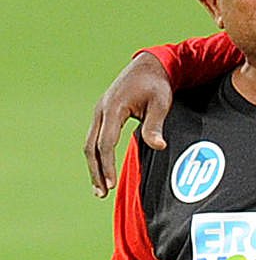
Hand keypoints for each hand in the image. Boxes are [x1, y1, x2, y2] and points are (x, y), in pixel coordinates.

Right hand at [84, 53, 172, 196]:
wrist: (149, 65)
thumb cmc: (157, 84)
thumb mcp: (161, 103)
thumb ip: (156, 125)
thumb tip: (158, 146)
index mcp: (113, 108)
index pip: (105, 143)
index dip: (107, 165)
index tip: (111, 184)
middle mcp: (101, 110)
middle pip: (91, 146)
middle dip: (96, 171)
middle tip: (102, 194)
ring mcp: (100, 112)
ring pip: (90, 143)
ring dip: (94, 166)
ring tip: (100, 189)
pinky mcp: (103, 114)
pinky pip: (95, 138)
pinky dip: (96, 156)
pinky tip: (102, 170)